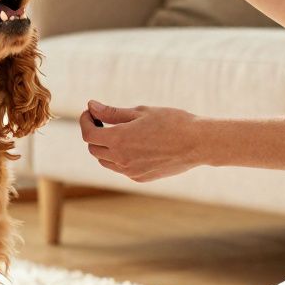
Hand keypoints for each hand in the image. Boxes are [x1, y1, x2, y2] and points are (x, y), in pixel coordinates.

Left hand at [78, 100, 206, 181]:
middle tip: (104, 121)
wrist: (198, 143)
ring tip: (119, 133)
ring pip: (105, 161)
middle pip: (94, 149)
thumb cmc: (172, 122)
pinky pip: (121, 169)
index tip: (91, 113)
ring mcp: (130, 171)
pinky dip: (120, 158)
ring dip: (105, 148)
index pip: (88, 134)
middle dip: (94, 134)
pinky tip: (135, 146)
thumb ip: (112, 112)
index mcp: (119, 140)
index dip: (85, 122)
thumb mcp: (140, 112)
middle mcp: (121, 159)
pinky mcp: (140, 178)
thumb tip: (91, 106)